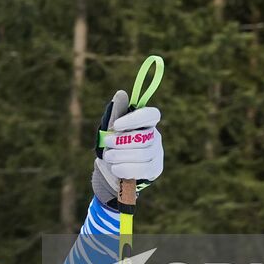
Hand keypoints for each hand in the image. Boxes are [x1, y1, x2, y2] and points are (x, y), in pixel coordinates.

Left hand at [91, 89, 163, 208]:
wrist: (114, 167)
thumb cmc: (115, 142)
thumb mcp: (113, 127)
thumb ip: (117, 112)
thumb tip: (121, 93)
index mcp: (147, 121)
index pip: (151, 115)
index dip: (134, 120)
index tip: (116, 125)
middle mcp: (155, 136)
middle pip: (143, 137)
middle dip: (122, 141)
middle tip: (106, 142)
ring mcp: (157, 153)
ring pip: (143, 154)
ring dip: (122, 156)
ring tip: (108, 156)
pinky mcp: (155, 169)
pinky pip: (143, 169)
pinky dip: (127, 169)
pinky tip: (115, 168)